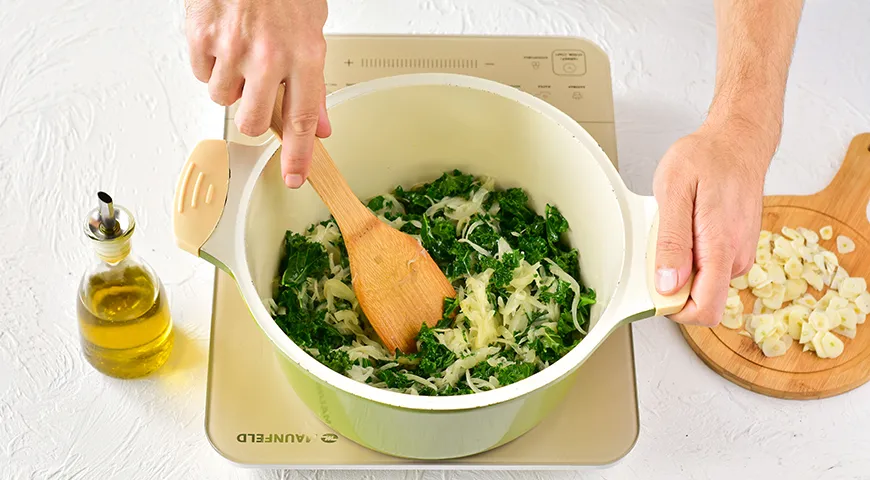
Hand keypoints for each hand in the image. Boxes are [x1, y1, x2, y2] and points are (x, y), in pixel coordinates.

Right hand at [184, 0, 330, 187]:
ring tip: (240, 51)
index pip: (303, 120)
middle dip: (254, 115)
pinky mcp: (201, 36)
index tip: (296, 177)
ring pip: (222, 97)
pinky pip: (201, 72)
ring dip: (230, 83)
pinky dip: (209, 63)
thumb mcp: (312, 30)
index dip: (299, 156)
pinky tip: (222, 40)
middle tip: (258, 92)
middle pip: (254, 120)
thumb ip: (314, 83)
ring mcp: (232, 47)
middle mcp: (268, 56)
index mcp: (304, 55)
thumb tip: (319, 125)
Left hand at [652, 120, 773, 325]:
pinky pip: (708, 267)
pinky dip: (691, 254)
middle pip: (700, 299)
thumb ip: (672, 241)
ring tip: (675, 228)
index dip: (675, 309)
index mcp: (720, 248)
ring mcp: (739, 255)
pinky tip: (686, 227)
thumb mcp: (674, 191)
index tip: (654, 289)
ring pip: (703, 283)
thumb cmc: (707, 158)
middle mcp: (736, 258)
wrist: (738, 141)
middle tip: (661, 245)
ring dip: (681, 266)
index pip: (705, 310)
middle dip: (674, 283)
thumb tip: (668, 285)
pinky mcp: (736, 249)